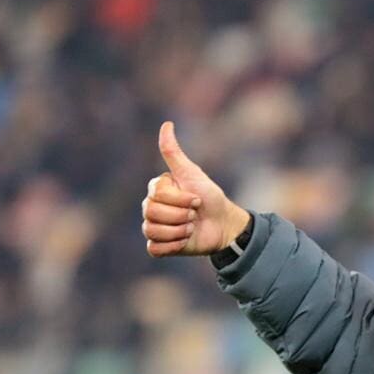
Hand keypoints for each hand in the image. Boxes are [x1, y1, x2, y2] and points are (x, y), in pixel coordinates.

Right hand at [143, 120, 251, 257]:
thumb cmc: (209, 196)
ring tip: (191, 227)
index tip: (196, 199)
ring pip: (152, 231)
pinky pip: (155, 249)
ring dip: (179, 231)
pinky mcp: (159, 246)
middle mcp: (151, 207)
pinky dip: (173, 246)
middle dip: (181, 216)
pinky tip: (185, 240)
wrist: (222, 224)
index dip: (180, 200)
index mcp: (156, 189)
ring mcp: (154, 227)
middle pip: (152, 214)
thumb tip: (166, 124)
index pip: (156, 196)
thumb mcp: (192, 173)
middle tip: (195, 215)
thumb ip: (174, 152)